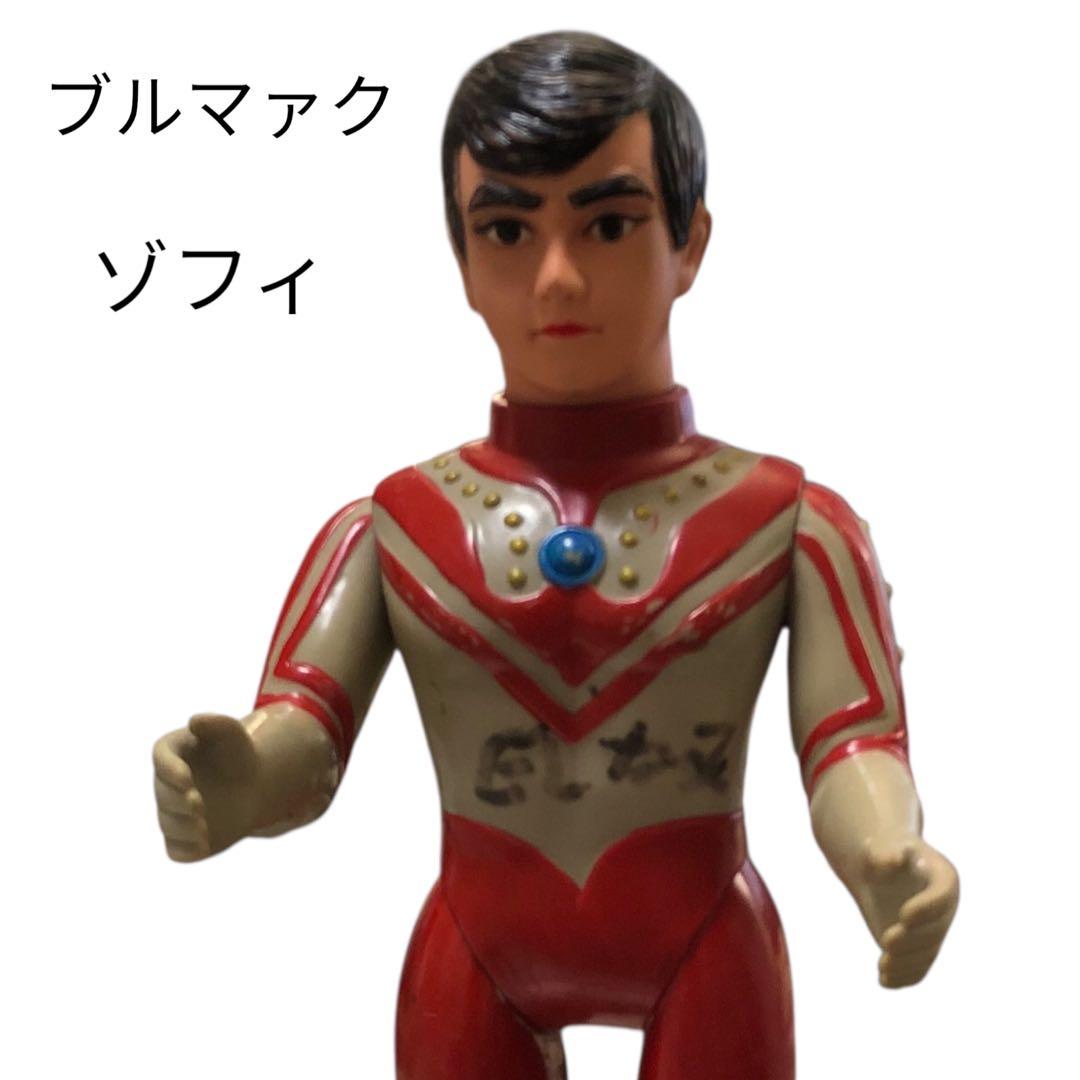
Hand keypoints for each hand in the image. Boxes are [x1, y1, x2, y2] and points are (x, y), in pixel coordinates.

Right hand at [152, 713, 259, 861]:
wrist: (253, 784)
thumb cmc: (239, 754)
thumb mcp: (232, 733)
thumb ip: (215, 723)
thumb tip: (194, 722)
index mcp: (172, 754)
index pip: (161, 761)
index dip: (169, 771)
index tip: (186, 779)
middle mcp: (165, 785)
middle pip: (164, 796)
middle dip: (178, 803)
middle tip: (198, 804)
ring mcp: (172, 813)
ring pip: (169, 825)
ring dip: (183, 828)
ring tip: (204, 828)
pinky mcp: (182, 838)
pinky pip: (177, 850)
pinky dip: (187, 851)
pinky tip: (203, 847)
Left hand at [856, 837, 958, 988]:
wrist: (879, 868)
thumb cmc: (881, 852)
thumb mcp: (881, 847)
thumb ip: (885, 853)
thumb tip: (892, 860)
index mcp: (944, 879)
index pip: (941, 898)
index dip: (927, 909)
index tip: (904, 916)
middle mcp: (944, 909)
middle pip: (935, 931)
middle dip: (913, 940)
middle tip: (886, 942)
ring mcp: (933, 930)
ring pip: (926, 954)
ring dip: (907, 963)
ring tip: (883, 967)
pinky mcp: (918, 947)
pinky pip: (918, 968)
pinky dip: (903, 977)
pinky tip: (884, 981)